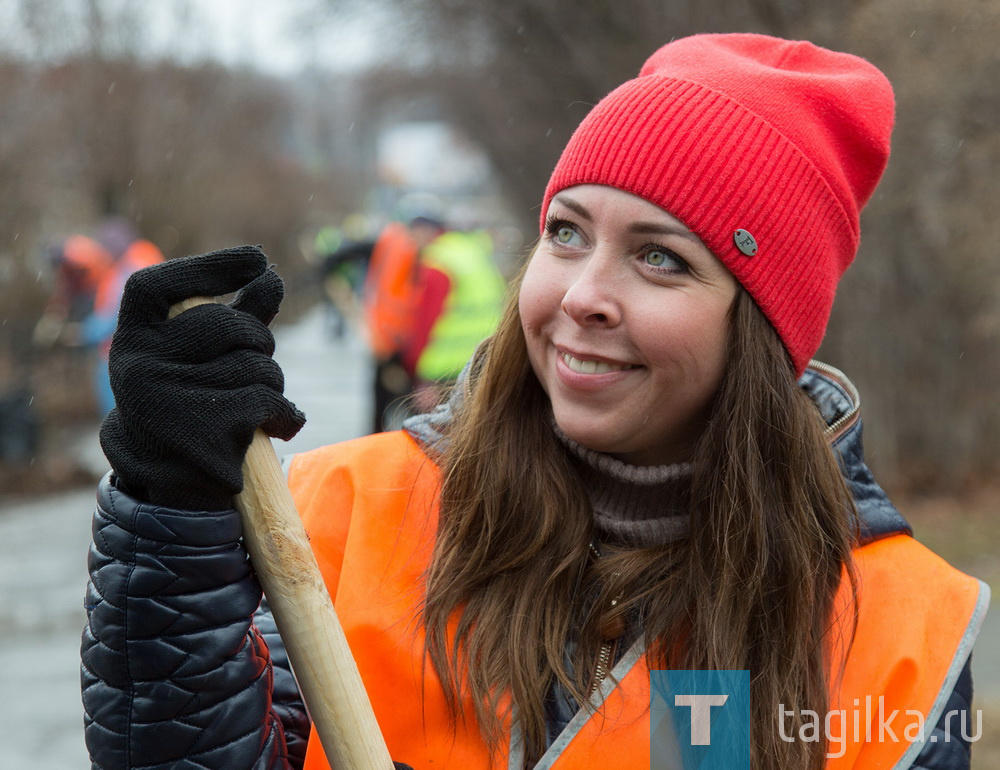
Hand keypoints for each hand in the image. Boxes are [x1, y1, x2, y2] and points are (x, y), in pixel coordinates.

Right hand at [99, 246, 304, 510]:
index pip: (156, 286)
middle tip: (260, 363)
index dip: (209, 267)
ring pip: (255, 364)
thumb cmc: (192, 403)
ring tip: (259, 403)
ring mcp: (167, 401)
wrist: (175, 484)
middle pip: (225, 324)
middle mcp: (138, 369)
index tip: (258, 258)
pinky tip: (279, 424)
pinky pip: (268, 400)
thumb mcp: (201, 358)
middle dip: (259, 340)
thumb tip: (271, 275)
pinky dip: (285, 412)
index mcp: (130, 343)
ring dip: (273, 382)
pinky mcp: (203, 432)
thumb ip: (234, 316)